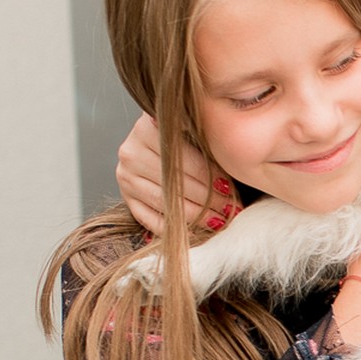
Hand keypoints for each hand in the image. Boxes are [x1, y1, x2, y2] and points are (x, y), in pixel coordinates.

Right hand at [117, 113, 231, 237]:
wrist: (160, 140)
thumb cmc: (188, 134)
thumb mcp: (196, 128)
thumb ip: (207, 139)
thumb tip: (235, 165)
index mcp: (147, 127)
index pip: (181, 157)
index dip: (208, 176)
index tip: (230, 189)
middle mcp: (131, 151)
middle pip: (173, 181)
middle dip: (207, 198)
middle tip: (231, 209)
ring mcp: (125, 175)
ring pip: (164, 201)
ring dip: (195, 216)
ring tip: (219, 221)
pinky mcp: (126, 196)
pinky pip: (149, 218)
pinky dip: (173, 228)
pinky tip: (195, 232)